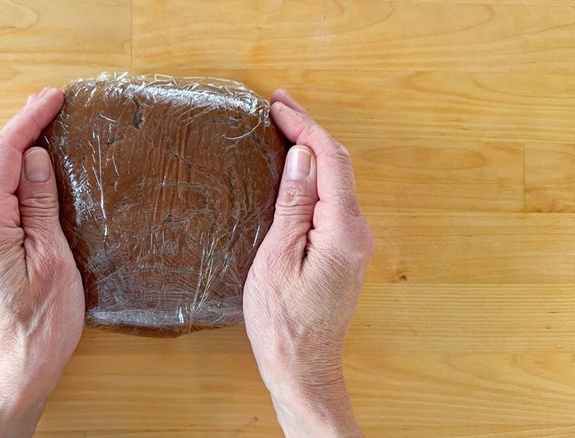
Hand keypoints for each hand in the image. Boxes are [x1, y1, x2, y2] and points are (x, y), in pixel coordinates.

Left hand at [0, 88, 84, 436]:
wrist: (18, 369)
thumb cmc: (42, 324)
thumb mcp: (52, 259)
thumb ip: (39, 205)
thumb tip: (34, 157)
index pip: (3, 156)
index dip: (27, 121)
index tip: (53, 97)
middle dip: (19, 125)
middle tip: (49, 100)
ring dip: (16, 145)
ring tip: (42, 121)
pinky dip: (15, 170)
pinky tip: (33, 165)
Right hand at [243, 89, 373, 436]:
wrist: (303, 367)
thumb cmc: (283, 322)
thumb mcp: (277, 258)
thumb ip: (294, 205)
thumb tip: (304, 155)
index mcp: (343, 231)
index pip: (329, 160)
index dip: (305, 126)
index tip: (278, 105)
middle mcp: (358, 232)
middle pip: (338, 165)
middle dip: (309, 130)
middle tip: (278, 106)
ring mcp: (354, 242)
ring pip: (336, 180)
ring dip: (312, 149)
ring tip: (284, 126)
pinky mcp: (344, 251)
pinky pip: (332, 199)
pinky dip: (314, 175)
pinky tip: (295, 167)